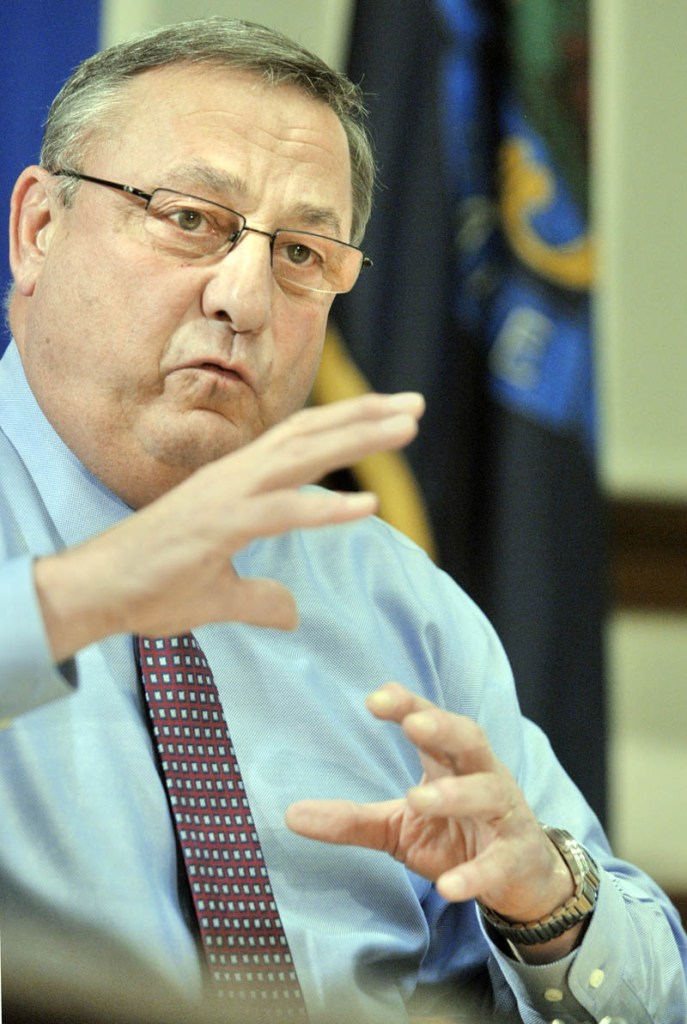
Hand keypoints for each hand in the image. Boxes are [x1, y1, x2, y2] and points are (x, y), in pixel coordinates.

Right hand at [34, 392, 423, 660]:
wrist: (96, 592)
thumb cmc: (151, 586)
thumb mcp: (221, 596)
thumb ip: (260, 598)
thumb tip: (292, 612)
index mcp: (236, 482)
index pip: (299, 442)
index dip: (346, 425)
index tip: (390, 416)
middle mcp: (235, 477)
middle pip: (311, 435)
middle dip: (367, 416)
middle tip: (417, 405)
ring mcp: (226, 497)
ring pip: (301, 457)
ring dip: (358, 440)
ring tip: (406, 427)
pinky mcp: (219, 525)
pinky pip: (280, 514)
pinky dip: (325, 509)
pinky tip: (367, 505)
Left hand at [286, 682, 579, 959]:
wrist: (520, 878)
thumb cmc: (454, 835)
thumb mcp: (398, 825)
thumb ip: (351, 818)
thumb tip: (289, 815)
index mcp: (450, 761)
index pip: (430, 721)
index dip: (407, 705)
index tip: (374, 698)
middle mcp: (481, 776)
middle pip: (469, 739)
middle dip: (443, 727)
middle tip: (414, 723)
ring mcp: (503, 815)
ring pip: (486, 793)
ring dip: (455, 794)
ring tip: (418, 798)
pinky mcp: (516, 858)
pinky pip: (497, 863)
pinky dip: (475, 874)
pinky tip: (449, 887)